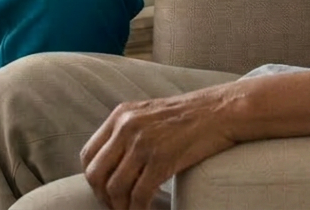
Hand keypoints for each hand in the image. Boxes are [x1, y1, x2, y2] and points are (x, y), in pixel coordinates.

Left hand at [81, 87, 233, 209]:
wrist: (221, 110)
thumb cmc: (190, 116)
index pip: (88, 154)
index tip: (105, 192)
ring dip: (121, 207)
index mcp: (122, 114)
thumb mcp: (150, 114)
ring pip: (114, 189)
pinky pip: (139, 196)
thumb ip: (128, 132)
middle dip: (103, 197)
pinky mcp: (161, 159)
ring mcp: (144, 142)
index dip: (93, 179)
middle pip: (96, 174)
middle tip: (117, 206)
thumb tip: (112, 165)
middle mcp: (128, 126)